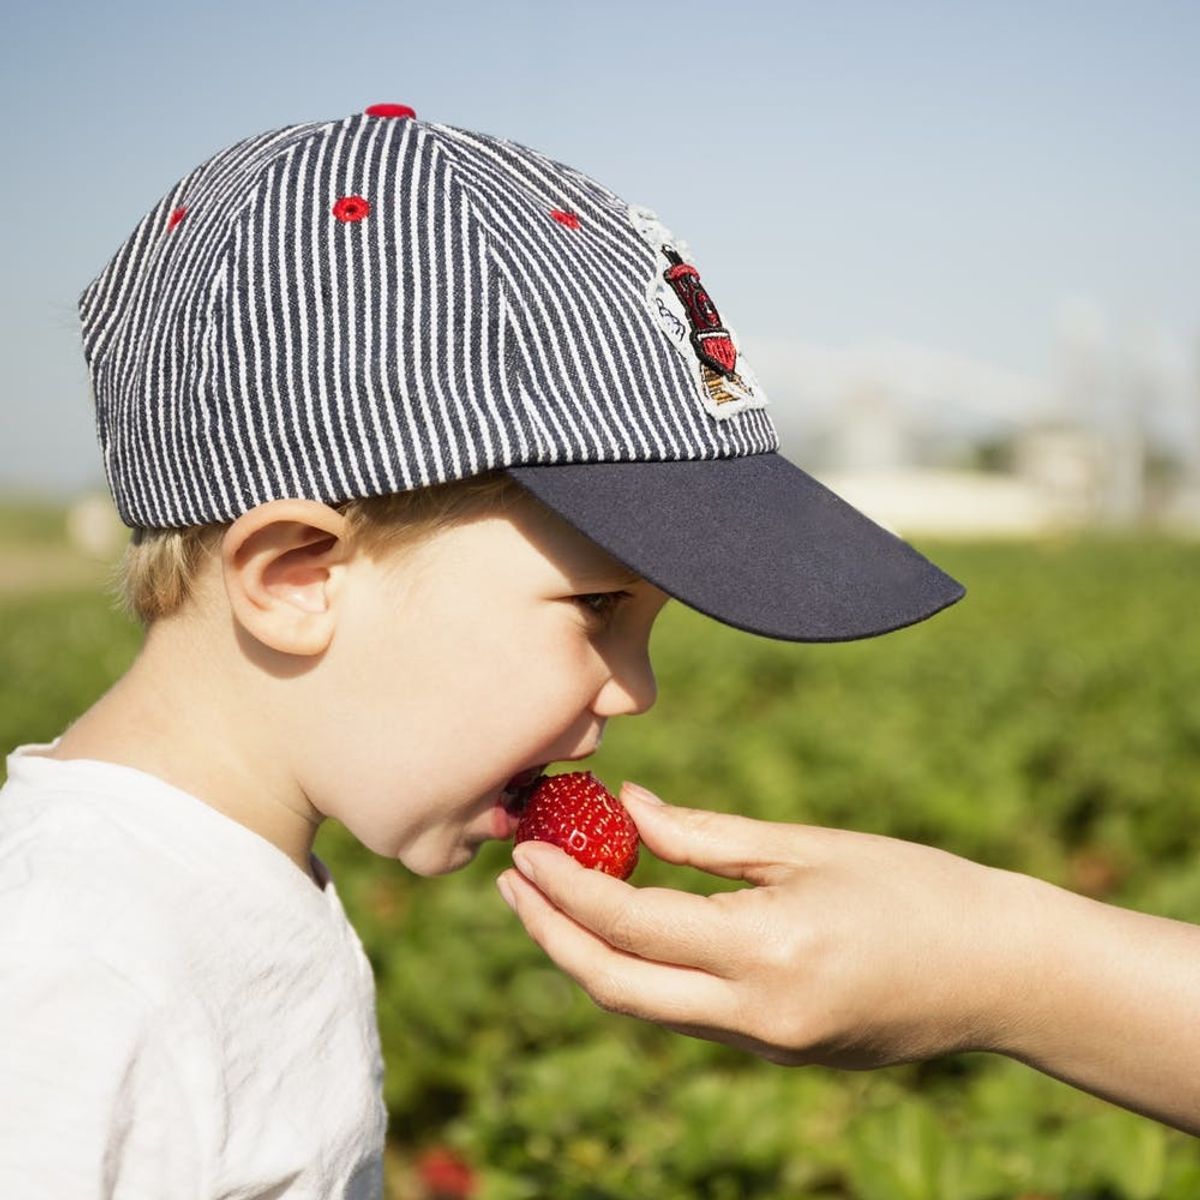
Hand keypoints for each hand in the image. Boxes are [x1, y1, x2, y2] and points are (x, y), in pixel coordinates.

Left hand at [497, 783, 1029, 1069]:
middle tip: (513, 882)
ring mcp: (768, 1046)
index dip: (565, 888)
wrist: (1000, 973)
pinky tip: (629, 928)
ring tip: (553, 899)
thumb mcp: (806, 848)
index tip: (523, 852)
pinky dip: (643, 972)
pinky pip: (686, 1015)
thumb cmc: (912, 888)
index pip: (630, 923)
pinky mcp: (780, 1053)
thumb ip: (706, 834)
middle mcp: (757, 1014)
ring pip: (645, 1008)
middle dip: (551, 936)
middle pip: (615, 986)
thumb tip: (627, 809)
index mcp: (765, 950)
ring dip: (589, 955)